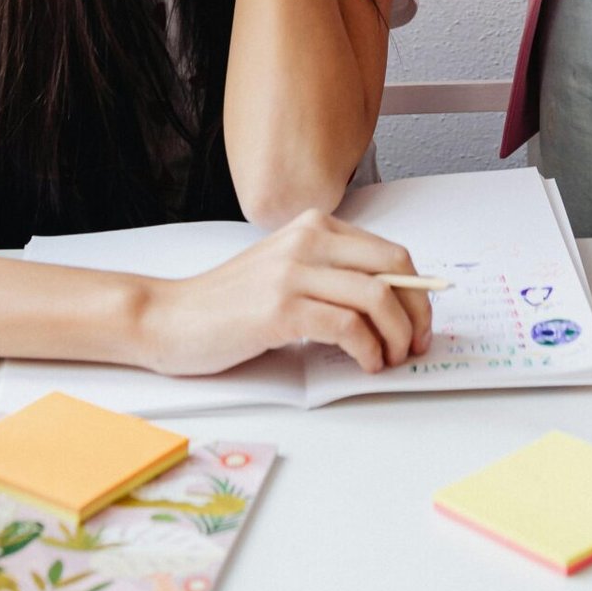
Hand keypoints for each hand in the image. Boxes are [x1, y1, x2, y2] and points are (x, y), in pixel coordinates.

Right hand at [138, 208, 431, 376]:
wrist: (170, 316)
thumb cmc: (229, 303)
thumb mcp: (288, 273)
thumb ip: (332, 277)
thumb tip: (393, 305)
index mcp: (314, 226)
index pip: (391, 253)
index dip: (417, 292)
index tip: (421, 323)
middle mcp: (308, 239)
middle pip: (394, 269)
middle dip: (417, 312)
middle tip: (415, 345)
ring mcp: (293, 271)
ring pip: (376, 298)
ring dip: (396, 337)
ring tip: (391, 360)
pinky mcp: (280, 308)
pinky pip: (348, 326)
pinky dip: (368, 350)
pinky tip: (365, 364)